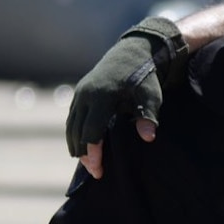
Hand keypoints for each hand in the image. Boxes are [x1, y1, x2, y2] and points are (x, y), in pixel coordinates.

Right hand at [66, 17, 184, 177]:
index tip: (99, 171)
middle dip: (84, 154)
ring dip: (76, 145)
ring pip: (71, 125)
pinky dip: (74, 133)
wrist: (134, 51)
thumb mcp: (152, 95)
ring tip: (86, 163)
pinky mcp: (80, 93)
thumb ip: (148, 116)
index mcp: (102, 96)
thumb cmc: (146, 77)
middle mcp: (86, 95)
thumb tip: (149, 137)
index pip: (92, 131)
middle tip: (95, 172)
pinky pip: (72, 117)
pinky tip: (80, 146)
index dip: (93, 153)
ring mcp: (80, 93)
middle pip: (78, 131)